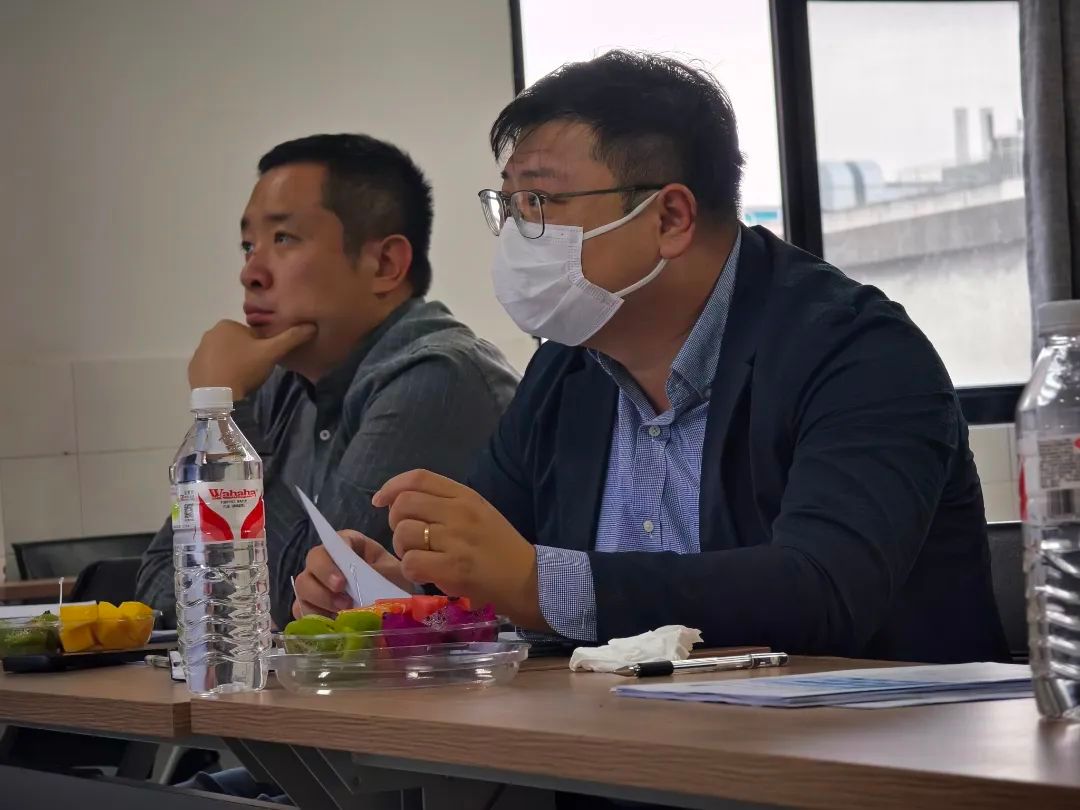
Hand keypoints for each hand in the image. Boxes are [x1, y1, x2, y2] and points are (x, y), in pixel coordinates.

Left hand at [188, 320, 315, 399]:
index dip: (261, 347)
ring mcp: (198, 352)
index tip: (263, 361)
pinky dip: (219, 374)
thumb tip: (311, 325)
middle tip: (254, 371)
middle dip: (245, 354)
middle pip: (236, 343)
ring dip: (232, 364)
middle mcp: (209, 334)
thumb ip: (291, 337)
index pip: (251, 334)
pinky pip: (210, 368)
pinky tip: (228, 384)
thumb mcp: (272, 352)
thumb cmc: (245, 369)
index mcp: (226, 325)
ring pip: (223, 355)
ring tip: (241, 379)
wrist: (219, 397)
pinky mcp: (192, 369)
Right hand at [291, 530, 411, 619]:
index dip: (332, 562)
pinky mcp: (312, 604)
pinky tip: (331, 625)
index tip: (342, 583)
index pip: (333, 543)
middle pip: (312, 562)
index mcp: (349, 544)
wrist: (397, 602)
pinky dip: (313, 618)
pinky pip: (301, 609)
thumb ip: (378, 573)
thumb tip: (363, 582)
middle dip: (324, 582)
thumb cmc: (393, 579)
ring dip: (320, 601)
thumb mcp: (392, 572)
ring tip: (342, 613)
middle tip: (344, 602)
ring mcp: (317, 581)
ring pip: (303, 586)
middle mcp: (328, 559)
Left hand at [372, 470, 544, 629]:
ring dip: (402, 549)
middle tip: (407, 538)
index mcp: (465, 496)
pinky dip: (410, 569)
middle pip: (404, 504)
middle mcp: (459, 512)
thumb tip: (399, 500)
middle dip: (395, 521)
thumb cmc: (498, 547)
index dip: (392, 487)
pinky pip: (411, 562)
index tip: (380, 500)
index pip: (419, 478)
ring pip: (403, 533)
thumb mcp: (477, 512)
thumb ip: (443, 503)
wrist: (528, 579)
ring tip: (419, 557)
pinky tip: (425, 573)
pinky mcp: (453, 568)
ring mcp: (456, 540)